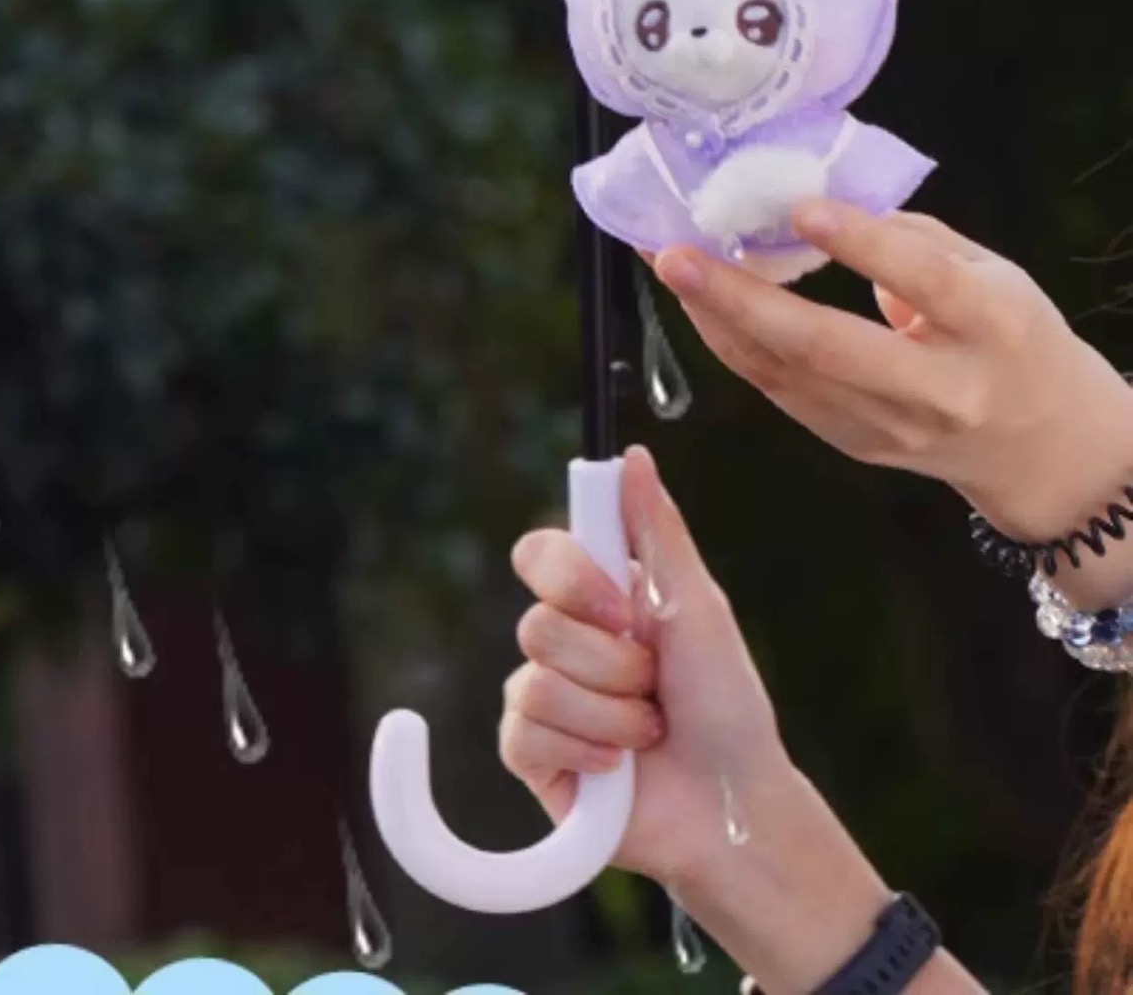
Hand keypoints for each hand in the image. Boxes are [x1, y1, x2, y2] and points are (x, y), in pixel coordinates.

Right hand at [499, 446, 785, 896]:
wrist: (736, 807)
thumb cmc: (728, 705)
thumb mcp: (700, 608)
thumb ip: (659, 532)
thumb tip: (632, 455)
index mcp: (598, 599)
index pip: (538, 554)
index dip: (568, 578)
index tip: (622, 607)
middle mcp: (566, 645)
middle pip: (537, 624)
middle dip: (610, 664)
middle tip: (654, 684)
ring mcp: (546, 702)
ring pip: (535, 685)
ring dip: (609, 715)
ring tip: (647, 732)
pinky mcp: (536, 759)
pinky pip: (524, 735)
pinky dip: (586, 752)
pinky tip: (619, 770)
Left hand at [656, 204, 1132, 584]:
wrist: (1039, 444)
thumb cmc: (1010, 334)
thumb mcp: (990, 271)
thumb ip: (911, 237)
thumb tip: (815, 197)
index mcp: (990, 327)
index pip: (924, 281)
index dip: (864, 245)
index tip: (800, 208)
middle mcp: (940, 389)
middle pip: (831, 349)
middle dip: (743, 300)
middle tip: (676, 254)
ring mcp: (892, 428)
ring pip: (789, 376)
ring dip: (716, 319)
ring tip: (667, 263)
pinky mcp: (856, 445)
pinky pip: (782, 393)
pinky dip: (733, 345)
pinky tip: (700, 303)